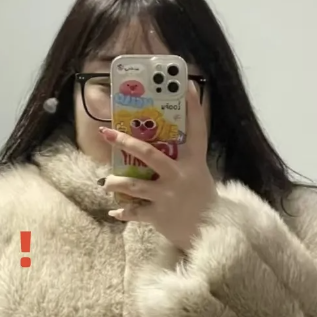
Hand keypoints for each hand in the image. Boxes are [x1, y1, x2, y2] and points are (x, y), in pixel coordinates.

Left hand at [99, 85, 216, 251]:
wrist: (210, 232)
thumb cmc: (202, 200)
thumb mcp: (198, 174)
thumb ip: (182, 159)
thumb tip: (160, 144)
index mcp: (194, 162)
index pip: (197, 129)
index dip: (193, 107)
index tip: (187, 84)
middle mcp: (179, 175)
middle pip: (149, 154)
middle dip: (126, 142)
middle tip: (108, 133)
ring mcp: (167, 196)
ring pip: (134, 185)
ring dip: (116, 183)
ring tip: (106, 182)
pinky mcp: (159, 215)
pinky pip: (134, 212)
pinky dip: (122, 212)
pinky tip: (113, 211)